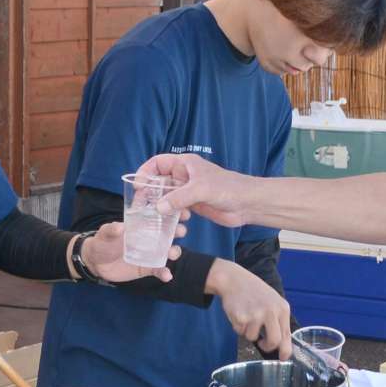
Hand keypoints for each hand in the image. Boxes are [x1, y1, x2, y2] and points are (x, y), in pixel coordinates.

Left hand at [82, 221, 181, 283]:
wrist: (96, 263)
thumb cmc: (102, 242)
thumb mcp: (105, 233)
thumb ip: (111, 230)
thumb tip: (120, 227)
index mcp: (141, 224)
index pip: (159, 215)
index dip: (171, 211)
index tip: (180, 210)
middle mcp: (150, 237)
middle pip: (169, 232)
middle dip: (178, 230)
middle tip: (181, 230)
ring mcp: (151, 253)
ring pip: (168, 251)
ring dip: (174, 252)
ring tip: (172, 253)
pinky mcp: (148, 268)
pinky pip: (160, 270)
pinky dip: (165, 273)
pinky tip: (167, 276)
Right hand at [135, 153, 251, 227]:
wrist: (248, 204)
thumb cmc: (228, 188)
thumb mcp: (201, 189)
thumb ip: (179, 198)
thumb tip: (158, 208)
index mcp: (184, 163)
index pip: (157, 163)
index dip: (145, 172)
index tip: (137, 185)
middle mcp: (183, 176)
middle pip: (158, 182)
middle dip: (148, 193)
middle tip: (140, 206)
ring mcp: (187, 191)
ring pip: (165, 198)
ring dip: (159, 207)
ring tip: (154, 217)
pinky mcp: (192, 206)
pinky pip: (175, 210)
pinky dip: (170, 216)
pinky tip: (171, 223)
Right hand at [207, 260, 290, 356]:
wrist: (234, 280)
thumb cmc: (254, 292)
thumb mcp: (272, 302)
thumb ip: (277, 321)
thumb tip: (280, 345)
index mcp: (282, 308)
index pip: (287, 335)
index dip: (285, 350)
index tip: (282, 357)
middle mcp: (272, 311)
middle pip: (274, 341)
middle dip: (267, 346)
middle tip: (262, 344)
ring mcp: (257, 314)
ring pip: (253, 338)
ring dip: (247, 332)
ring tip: (246, 317)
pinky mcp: (242, 317)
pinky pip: (240, 331)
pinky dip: (238, 326)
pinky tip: (238, 313)